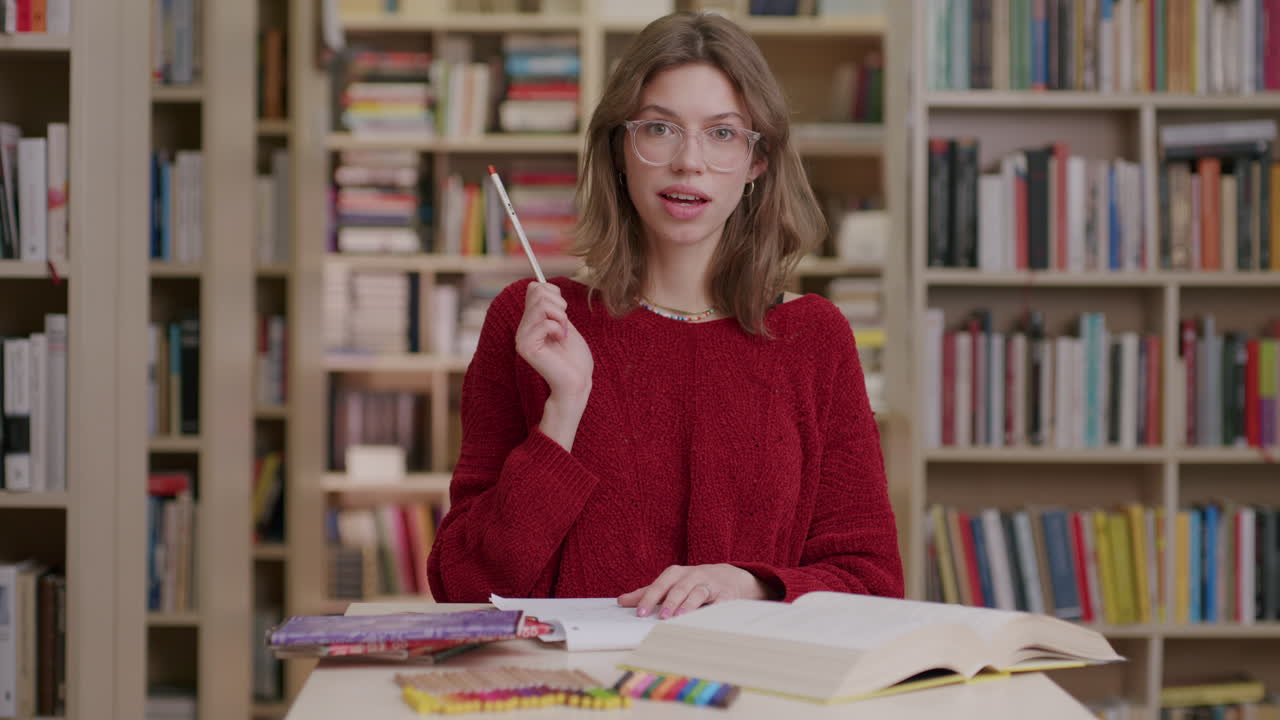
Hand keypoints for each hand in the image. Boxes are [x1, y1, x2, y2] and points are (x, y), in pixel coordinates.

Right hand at [515, 282, 592, 400]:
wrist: (578, 382)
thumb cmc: (574, 357)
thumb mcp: (563, 323)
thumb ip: (550, 307)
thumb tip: (538, 283)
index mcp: (529, 322)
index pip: (534, 288)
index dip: (555, 295)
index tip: (563, 313)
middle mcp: (521, 328)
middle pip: (537, 292)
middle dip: (559, 306)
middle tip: (563, 327)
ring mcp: (521, 337)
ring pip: (541, 304)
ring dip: (561, 318)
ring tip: (562, 335)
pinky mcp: (526, 346)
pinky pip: (545, 322)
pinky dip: (559, 329)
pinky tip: (559, 341)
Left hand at [617, 564, 771, 618]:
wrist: (729, 577)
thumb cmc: (692, 582)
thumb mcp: (670, 584)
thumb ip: (647, 593)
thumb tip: (621, 601)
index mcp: (676, 574)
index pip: (660, 584)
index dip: (649, 598)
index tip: (639, 613)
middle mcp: (693, 576)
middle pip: (679, 588)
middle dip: (669, 602)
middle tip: (660, 617)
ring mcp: (710, 585)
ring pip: (698, 593)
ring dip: (688, 605)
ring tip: (679, 617)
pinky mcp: (726, 595)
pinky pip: (720, 602)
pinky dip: (713, 609)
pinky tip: (707, 619)